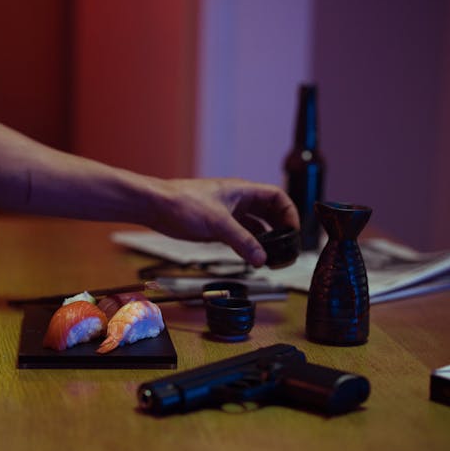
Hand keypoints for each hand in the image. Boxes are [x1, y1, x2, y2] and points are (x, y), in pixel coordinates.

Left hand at [151, 178, 299, 266]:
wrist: (155, 206)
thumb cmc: (183, 204)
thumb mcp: (217, 224)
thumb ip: (242, 241)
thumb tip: (262, 259)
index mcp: (242, 191)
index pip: (276, 197)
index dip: (289, 213)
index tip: (294, 232)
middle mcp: (237, 200)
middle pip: (268, 212)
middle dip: (280, 229)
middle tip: (287, 249)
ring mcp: (226, 213)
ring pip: (254, 225)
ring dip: (264, 240)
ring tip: (271, 257)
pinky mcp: (215, 225)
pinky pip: (239, 234)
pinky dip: (247, 245)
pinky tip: (250, 257)